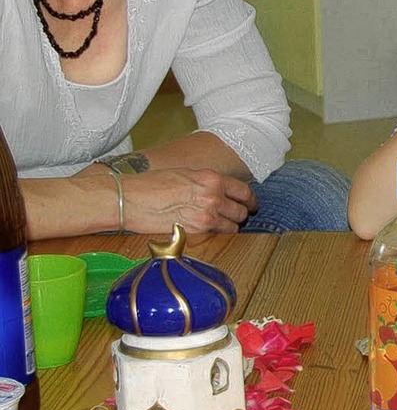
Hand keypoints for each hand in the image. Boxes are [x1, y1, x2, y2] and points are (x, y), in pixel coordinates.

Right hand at [119, 168, 258, 233]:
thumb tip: (218, 191)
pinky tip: (209, 230)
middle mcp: (214, 196)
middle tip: (235, 215)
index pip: (244, 191)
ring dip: (230, 225)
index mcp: (212, 178)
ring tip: (221, 224)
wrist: (132, 198)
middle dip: (240, 214)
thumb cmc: (153, 184)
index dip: (250, 200)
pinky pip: (219, 234)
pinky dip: (219, 234)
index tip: (251, 204)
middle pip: (242, 210)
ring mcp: (207, 215)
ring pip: (234, 225)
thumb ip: (206, 183)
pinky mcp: (197, 231)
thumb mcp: (186, 174)